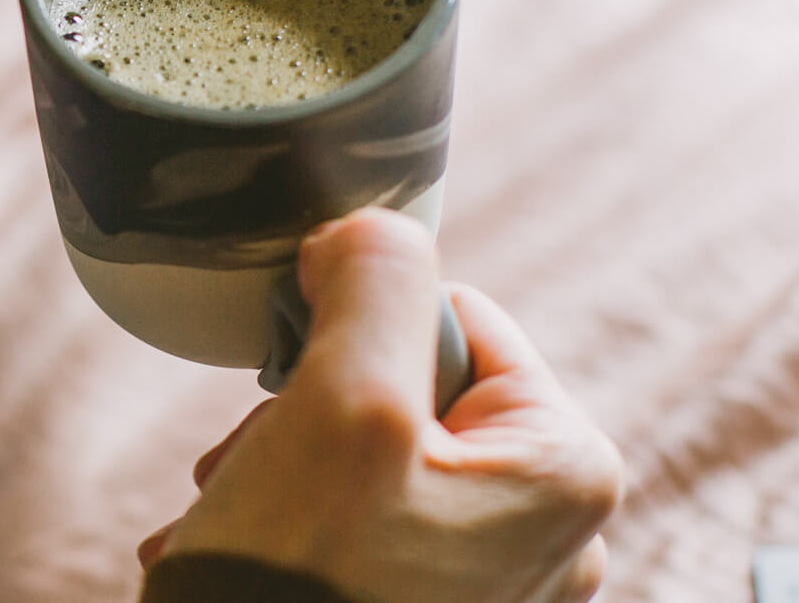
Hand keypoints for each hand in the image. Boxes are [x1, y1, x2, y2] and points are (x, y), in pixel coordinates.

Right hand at [139, 209, 623, 602]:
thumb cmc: (302, 578)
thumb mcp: (341, 400)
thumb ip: (373, 282)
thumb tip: (365, 230)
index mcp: (563, 463)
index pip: (453, 316)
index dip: (353, 334)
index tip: (295, 394)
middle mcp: (553, 529)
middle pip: (409, 390)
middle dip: (308, 414)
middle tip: (253, 468)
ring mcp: (494, 584)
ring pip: (373, 458)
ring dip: (283, 472)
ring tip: (234, 517)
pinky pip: (364, 531)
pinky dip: (291, 528)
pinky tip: (237, 555)